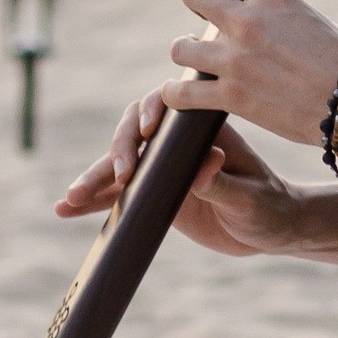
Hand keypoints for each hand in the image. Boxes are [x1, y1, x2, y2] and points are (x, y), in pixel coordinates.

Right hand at [55, 90, 308, 255]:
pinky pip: (116, 195)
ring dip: (92, 179)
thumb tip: (206, 164)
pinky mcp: (151, 194)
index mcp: (202, 130)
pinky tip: (66, 210)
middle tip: (118, 176)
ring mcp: (160, 168)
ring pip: (118, 166)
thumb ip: (224, 182)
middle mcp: (175, 143)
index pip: (168, 108)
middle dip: (118, 151)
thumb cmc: (270, 206)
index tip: (145, 131)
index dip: (149, 112)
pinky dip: (93, 202)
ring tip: (69, 200)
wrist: (271, 229)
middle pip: (134, 133)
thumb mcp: (251, 197)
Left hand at [167, 0, 337, 147]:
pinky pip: (181, 93)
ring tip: (197, 58)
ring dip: (187, 51)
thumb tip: (268, 10)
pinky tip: (180, 94)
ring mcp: (235, 61)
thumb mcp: (314, 21)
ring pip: (179, 47)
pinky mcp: (231, 97)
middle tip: (209, 20)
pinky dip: (175, 94)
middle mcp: (248, 24)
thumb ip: (282, 11)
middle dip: (197, 3)